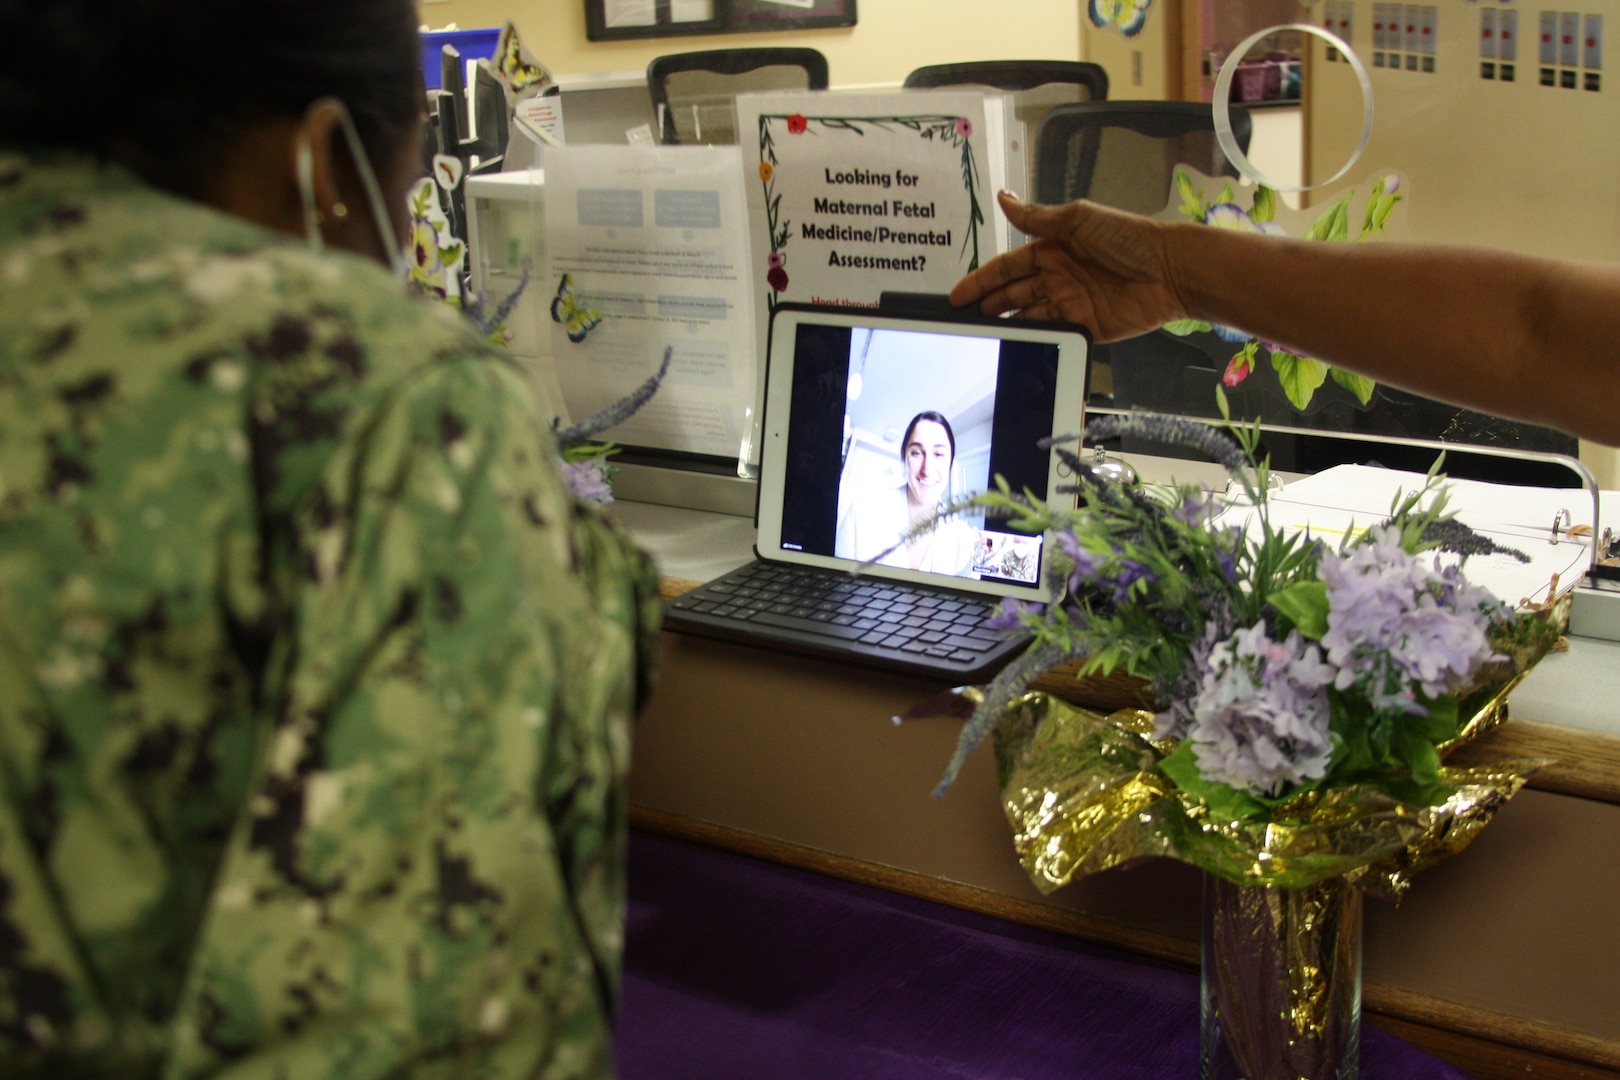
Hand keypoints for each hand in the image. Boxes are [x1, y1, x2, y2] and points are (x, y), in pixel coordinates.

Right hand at [949, 192, 1188, 342]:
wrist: (1170, 271)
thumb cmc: (1129, 238)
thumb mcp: (1078, 219)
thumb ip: (1037, 216)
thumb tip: (1003, 197)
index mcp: (1053, 248)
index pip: (1007, 266)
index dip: (982, 279)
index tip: (958, 295)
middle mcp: (1058, 276)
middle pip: (1012, 294)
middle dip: (987, 306)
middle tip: (962, 320)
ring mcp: (1070, 303)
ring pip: (1027, 317)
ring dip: (1005, 324)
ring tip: (981, 335)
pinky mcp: (1085, 327)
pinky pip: (1053, 335)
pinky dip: (1034, 340)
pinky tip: (1015, 345)